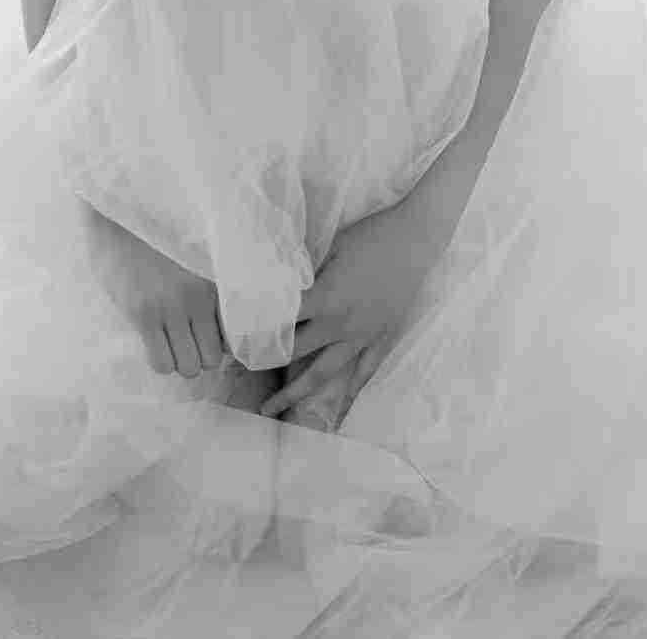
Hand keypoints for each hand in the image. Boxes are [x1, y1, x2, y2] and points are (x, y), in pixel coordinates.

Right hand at [87, 208, 227, 377]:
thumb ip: (207, 283)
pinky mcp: (143, 314)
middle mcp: (198, 297)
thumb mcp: (193, 252)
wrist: (119, 212)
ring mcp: (170, 308)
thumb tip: (216, 321)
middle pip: (212, 358)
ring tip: (169, 343)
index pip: (232, 336)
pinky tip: (153, 342)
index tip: (205, 335)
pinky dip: (161, 360)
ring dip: (180, 360)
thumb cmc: (155, 231)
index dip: (218, 341)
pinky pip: (161, 361)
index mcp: (213, 281)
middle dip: (199, 355)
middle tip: (185, 341)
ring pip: (189, 366)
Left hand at [259, 201, 437, 421]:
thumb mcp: (330, 248)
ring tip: (273, 410)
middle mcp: (340, 324)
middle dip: (265, 362)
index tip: (232, 338)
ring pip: (324, 373)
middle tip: (239, 370)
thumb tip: (277, 285)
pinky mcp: (382, 337)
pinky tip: (338, 409)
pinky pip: (364, 370)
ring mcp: (363, 336)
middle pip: (295, 351)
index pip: (281, 321)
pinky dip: (350, 391)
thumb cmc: (369, 236)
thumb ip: (306, 273)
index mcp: (325, 299)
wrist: (414, 239)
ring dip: (296, 393)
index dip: (255, 329)